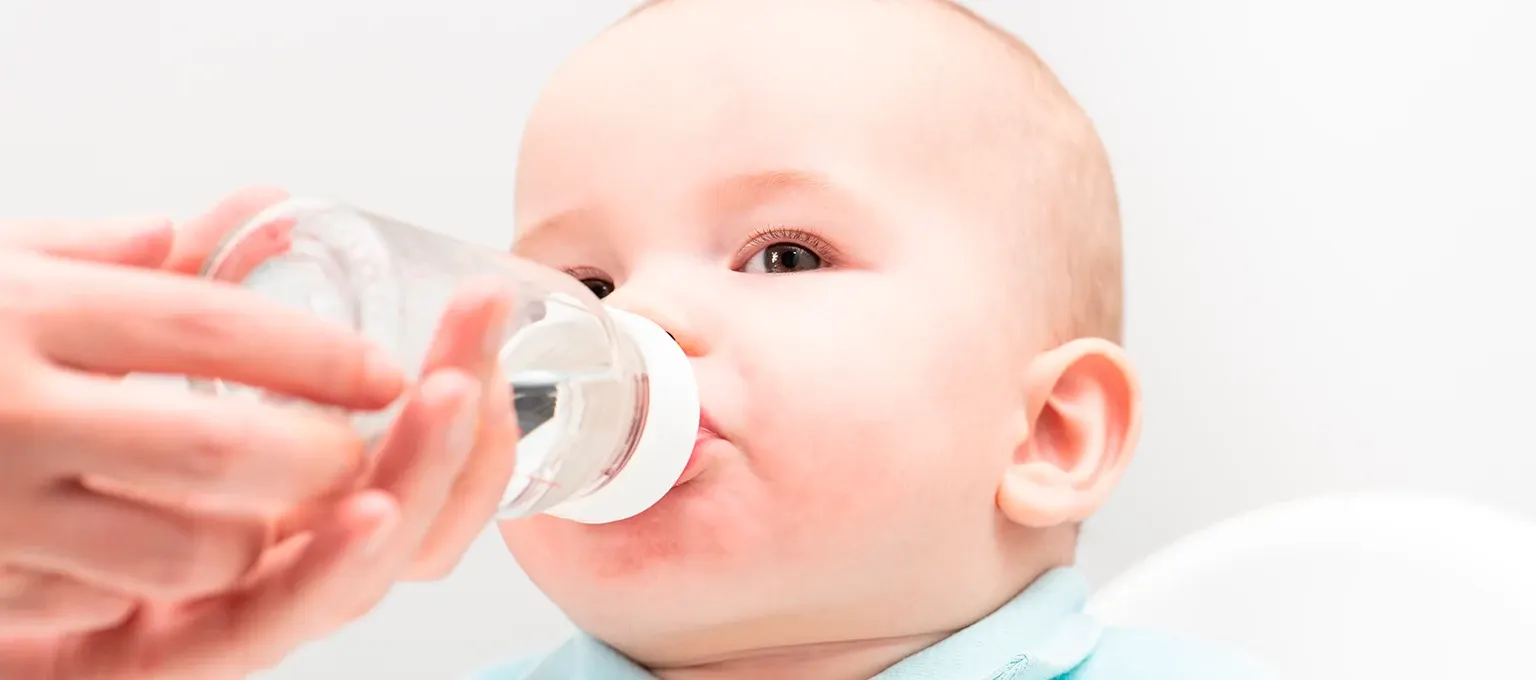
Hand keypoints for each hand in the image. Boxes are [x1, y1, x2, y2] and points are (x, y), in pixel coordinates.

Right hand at [0, 191, 404, 638]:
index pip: (211, 325)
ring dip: (257, 539)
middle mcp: (7, 408)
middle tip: (357, 454)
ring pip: (185, 550)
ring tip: (276, 512)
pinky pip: (109, 602)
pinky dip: (162, 585)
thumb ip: (90, 251)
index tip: (388, 373)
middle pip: (224, 447)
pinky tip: (171, 553)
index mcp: (21, 310)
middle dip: (321, 459)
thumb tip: (201, 227)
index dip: (321, 356)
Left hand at [3, 283, 519, 679]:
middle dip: (470, 422)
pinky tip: (371, 508)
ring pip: (366, 571)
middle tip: (483, 332)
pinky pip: (264, 627)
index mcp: (278, 501)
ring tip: (451, 398)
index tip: (485, 308)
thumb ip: (166, 292)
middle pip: (415, 514)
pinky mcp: (156, 662)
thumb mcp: (96, 350)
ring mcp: (222, 612)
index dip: (466, 388)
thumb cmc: (3, 456)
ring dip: (424, 479)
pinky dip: (330, 573)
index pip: (415, 464)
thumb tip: (254, 209)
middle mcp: (268, 561)